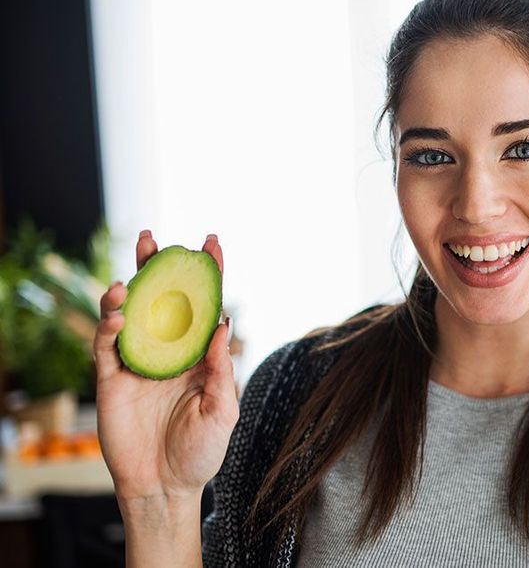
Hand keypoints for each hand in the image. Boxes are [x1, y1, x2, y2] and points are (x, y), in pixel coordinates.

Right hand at [94, 230, 237, 502]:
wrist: (165, 487)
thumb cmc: (201, 451)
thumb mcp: (223, 411)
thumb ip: (222, 370)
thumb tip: (224, 325)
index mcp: (199, 355)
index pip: (204, 305)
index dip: (207, 273)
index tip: (212, 242)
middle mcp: (168, 352)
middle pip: (159, 299)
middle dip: (155, 267)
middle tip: (151, 238)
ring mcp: (137, 364)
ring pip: (127, 316)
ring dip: (124, 293)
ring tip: (124, 280)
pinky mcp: (111, 381)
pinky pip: (106, 346)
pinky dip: (108, 327)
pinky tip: (117, 315)